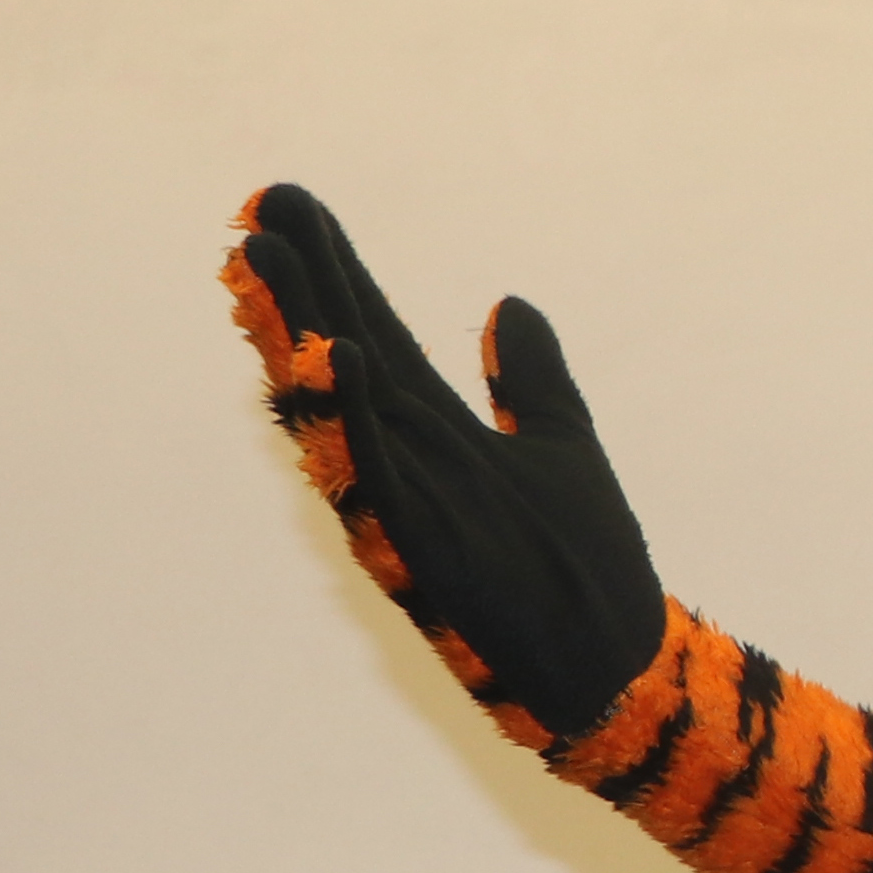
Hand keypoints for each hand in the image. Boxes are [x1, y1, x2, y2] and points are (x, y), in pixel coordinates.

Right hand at [221, 184, 671, 745]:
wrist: (617, 667)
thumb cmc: (584, 565)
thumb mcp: (562, 446)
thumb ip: (532, 380)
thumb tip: (510, 305)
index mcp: (437, 432)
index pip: (373, 333)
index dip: (333, 272)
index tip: (289, 205)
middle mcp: (409, 459)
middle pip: (340, 355)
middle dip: (298, 286)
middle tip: (255, 211)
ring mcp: (409, 502)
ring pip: (337, 410)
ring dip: (296, 336)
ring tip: (258, 262)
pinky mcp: (423, 547)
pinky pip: (375, 475)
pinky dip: (349, 419)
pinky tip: (334, 353)